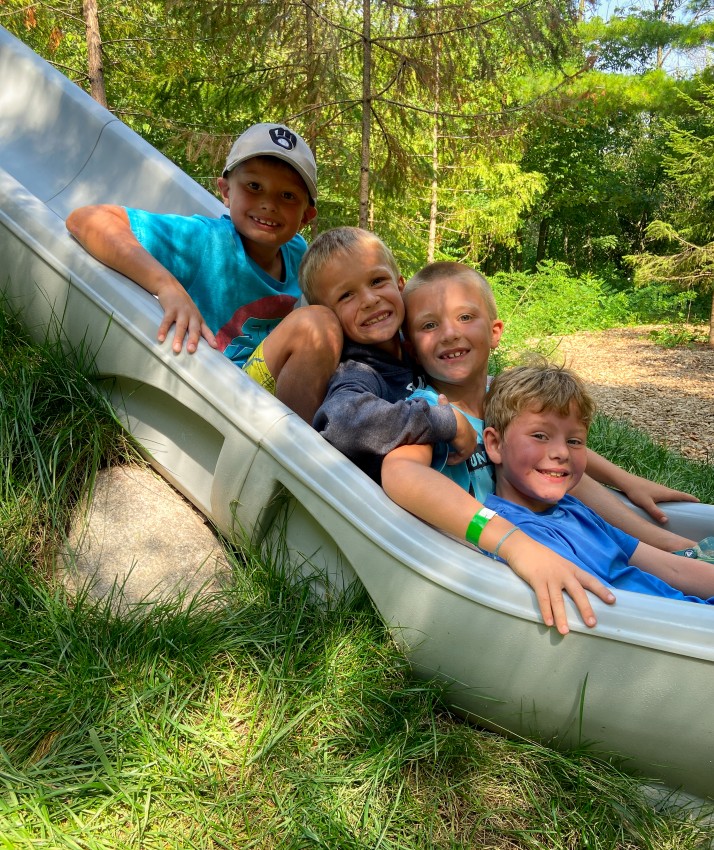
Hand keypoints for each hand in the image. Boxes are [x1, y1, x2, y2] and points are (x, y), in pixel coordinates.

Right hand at [155, 284, 217, 353]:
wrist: (171, 287)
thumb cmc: (183, 306)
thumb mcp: (192, 316)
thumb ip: (195, 328)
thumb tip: (195, 346)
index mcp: (198, 319)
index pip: (206, 330)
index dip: (210, 338)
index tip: (214, 347)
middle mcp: (192, 316)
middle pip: (194, 329)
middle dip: (193, 340)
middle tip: (191, 350)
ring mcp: (181, 312)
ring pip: (181, 326)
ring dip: (178, 338)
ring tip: (176, 349)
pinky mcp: (170, 309)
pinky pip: (167, 321)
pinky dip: (163, 330)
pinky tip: (160, 338)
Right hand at [437, 396, 476, 464]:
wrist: (453, 423)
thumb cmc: (450, 416)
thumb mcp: (448, 409)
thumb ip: (444, 403)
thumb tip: (441, 396)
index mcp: (469, 427)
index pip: (468, 434)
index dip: (461, 438)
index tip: (452, 441)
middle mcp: (472, 436)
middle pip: (468, 445)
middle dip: (460, 448)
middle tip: (451, 451)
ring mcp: (470, 445)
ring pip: (464, 453)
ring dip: (456, 455)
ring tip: (448, 456)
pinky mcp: (466, 452)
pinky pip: (460, 459)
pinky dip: (453, 460)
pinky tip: (447, 460)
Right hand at [499, 530, 615, 634]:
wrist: (522, 546)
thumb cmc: (541, 557)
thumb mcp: (559, 564)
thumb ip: (567, 576)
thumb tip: (575, 593)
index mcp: (571, 569)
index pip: (590, 580)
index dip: (601, 590)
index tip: (612, 600)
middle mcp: (563, 573)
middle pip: (577, 592)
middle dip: (585, 608)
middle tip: (592, 623)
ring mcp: (550, 577)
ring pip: (558, 600)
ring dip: (562, 617)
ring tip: (565, 632)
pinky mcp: (536, 579)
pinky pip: (543, 598)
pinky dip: (546, 611)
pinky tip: (549, 622)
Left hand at [620, 478, 699, 524]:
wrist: (625, 481)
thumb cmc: (636, 492)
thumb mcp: (646, 504)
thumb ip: (655, 512)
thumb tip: (666, 521)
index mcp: (664, 493)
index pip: (680, 495)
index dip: (689, 498)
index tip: (698, 501)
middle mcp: (663, 489)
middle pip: (677, 494)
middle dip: (685, 498)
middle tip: (692, 504)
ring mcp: (657, 488)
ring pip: (670, 493)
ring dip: (677, 497)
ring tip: (682, 503)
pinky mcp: (652, 488)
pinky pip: (665, 493)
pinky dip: (670, 497)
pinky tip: (666, 501)